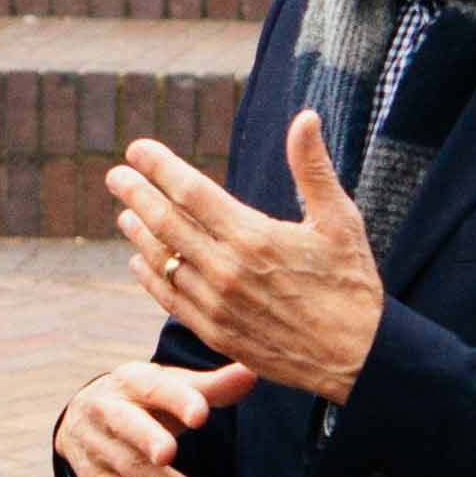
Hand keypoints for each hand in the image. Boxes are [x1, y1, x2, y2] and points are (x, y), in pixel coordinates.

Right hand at [53, 358, 259, 476]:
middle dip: (149, 439)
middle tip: (170, 454)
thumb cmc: (143, 399)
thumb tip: (252, 373)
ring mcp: (96, 446)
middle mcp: (106, 410)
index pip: (154, 388)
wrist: (84, 416)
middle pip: (128, 426)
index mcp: (131, 381)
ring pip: (131, 469)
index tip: (202, 414)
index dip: (177, 400)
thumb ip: (211, 386)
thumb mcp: (170, 385)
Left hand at [107, 114, 384, 405]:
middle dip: (137, 194)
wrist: (360, 359)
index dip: (159, 167)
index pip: (191, 192)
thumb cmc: (353, 285)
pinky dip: (151, 279)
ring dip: (140, 235)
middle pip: (166, 224)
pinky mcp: (218, 335)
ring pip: (165, 262)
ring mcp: (218, 306)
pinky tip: (141, 263)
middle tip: (115, 176)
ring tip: (124, 214)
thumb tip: (305, 117)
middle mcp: (228, 271)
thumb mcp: (341, 220)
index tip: (137, 149)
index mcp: (254, 237)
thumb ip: (312, 168)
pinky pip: (172, 301)